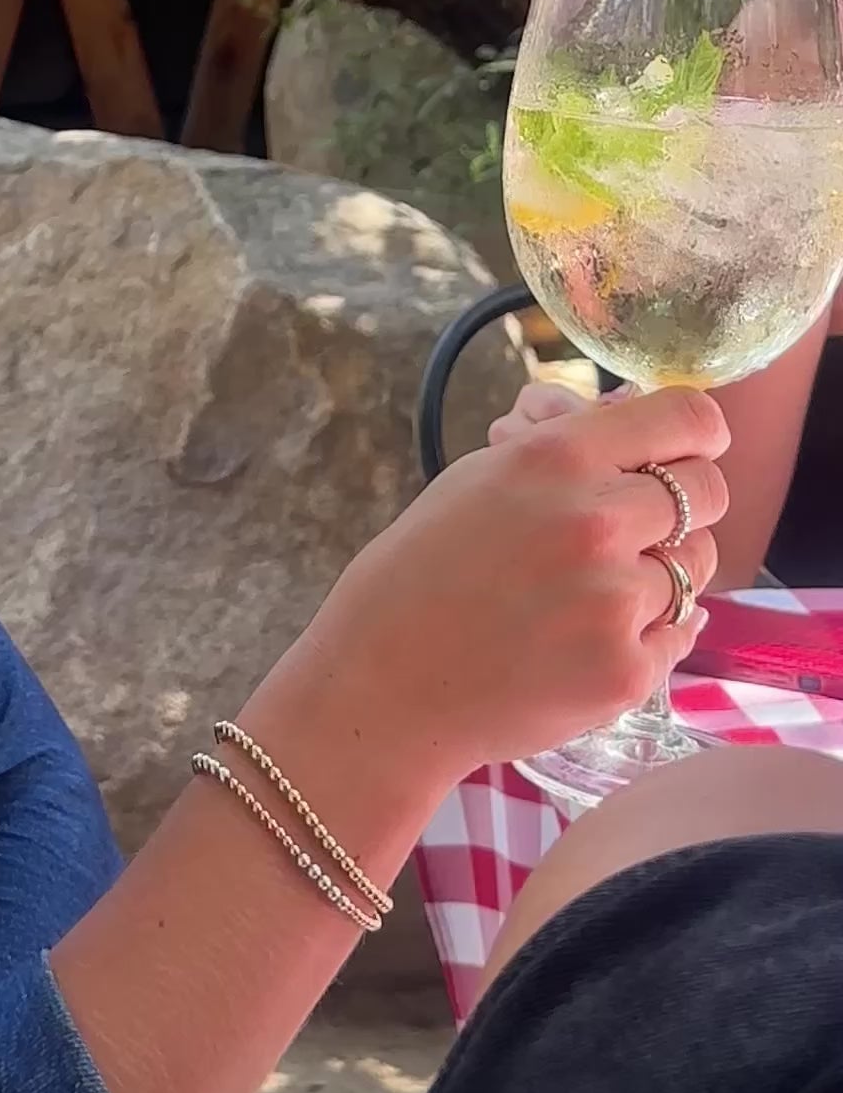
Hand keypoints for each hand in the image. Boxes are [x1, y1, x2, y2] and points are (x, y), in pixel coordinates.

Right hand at [302, 385, 728, 786]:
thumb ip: (561, 445)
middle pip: (708, 492)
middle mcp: (595, 521)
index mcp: (555, 458)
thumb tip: (627, 412)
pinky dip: (645, 635)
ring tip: (591, 594)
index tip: (683, 452)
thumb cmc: (422, 572)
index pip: (688, 418)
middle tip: (634, 532)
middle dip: (680, 507)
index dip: (694, 436)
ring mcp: (615, 600)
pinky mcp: (626, 670)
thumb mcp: (478, 478)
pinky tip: (586, 638)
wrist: (384, 681)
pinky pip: (679, 633)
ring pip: (695, 567)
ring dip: (660, 574)